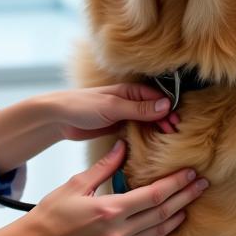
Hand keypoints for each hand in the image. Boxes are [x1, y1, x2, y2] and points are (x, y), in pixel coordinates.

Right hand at [26, 139, 208, 235]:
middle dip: (184, 198)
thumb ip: (103, 167)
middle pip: (162, 213)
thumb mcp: (76, 184)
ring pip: (158, 231)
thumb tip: (122, 147)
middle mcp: (119, 231)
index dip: (175, 184)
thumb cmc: (52, 212)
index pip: (153, 195)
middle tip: (201, 185)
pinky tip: (171, 226)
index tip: (190, 173)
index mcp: (110, 210)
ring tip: (192, 203)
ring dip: (177, 216)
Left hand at [51, 84, 181, 140]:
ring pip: (146, 120)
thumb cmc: (83, 106)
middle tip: (174, 132)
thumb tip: (166, 105)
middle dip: (165, 119)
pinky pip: (136, 129)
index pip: (156, 97)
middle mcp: (128, 101)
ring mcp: (123, 114)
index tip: (177, 121)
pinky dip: (145, 135)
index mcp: (129, 91)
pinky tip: (151, 144)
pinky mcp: (117, 126)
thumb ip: (138, 108)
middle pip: (154, 109)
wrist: (59, 118)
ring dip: (156, 128)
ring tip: (167, 139)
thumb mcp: (113, 107)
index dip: (168, 108)